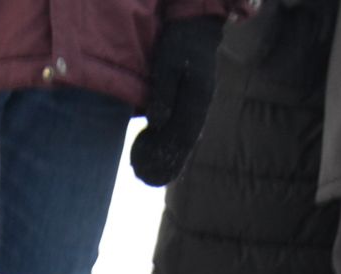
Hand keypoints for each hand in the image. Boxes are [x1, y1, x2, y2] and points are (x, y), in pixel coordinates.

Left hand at [130, 17, 223, 186]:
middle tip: (140, 174)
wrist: (196, 32)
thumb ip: (162, 93)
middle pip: (183, 146)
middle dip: (163, 163)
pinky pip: (182, 134)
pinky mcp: (192, 109)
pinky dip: (168, 146)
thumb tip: (157, 122)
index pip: (182, 137)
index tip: (144, 165)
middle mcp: (201, 110)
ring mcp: (198, 111)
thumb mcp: (167, 65)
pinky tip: (151, 153)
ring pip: (184, 143)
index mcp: (197, 101)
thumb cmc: (179, 46)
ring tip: (142, 170)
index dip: (164, 155)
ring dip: (166, 159)